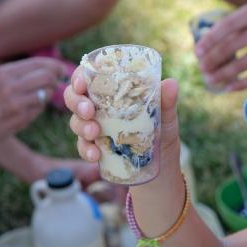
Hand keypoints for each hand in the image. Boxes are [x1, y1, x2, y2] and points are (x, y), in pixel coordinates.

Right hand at [0, 57, 64, 140]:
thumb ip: (19, 71)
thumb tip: (56, 67)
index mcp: (1, 73)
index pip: (37, 64)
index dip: (54, 65)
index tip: (61, 69)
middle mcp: (7, 88)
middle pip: (47, 77)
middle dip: (54, 78)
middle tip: (54, 81)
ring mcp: (14, 105)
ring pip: (46, 93)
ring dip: (47, 92)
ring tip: (39, 93)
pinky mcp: (20, 120)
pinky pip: (39, 108)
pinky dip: (39, 105)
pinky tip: (29, 105)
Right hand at [65, 67, 180, 173]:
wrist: (163, 169)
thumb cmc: (164, 135)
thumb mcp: (167, 118)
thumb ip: (167, 102)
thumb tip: (171, 83)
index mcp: (115, 93)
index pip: (90, 77)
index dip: (80, 77)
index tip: (82, 84)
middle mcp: (101, 108)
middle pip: (74, 98)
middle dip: (76, 102)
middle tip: (88, 111)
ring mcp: (96, 128)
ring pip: (76, 122)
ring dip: (81, 126)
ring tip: (94, 133)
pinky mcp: (96, 149)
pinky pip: (83, 147)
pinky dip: (85, 150)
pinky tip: (95, 154)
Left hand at [195, 0, 246, 90]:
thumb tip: (222, 35)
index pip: (226, 27)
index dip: (209, 40)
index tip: (198, 51)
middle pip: (230, 47)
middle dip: (212, 60)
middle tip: (202, 68)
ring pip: (242, 64)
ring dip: (223, 74)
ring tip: (211, 81)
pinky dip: (243, 83)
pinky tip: (231, 87)